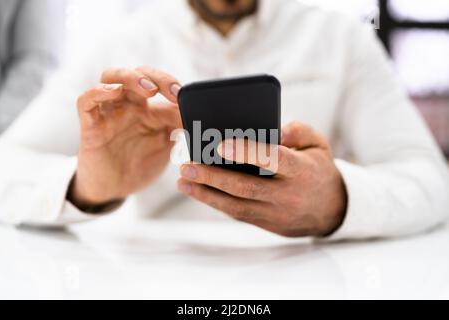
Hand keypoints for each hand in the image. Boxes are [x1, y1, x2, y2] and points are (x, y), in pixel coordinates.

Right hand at [69, 66, 181, 208]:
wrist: (113, 189)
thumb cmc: (139, 164)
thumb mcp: (165, 146)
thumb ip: (179, 130)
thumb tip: (201, 118)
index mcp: (147, 109)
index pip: (160, 86)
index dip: (174, 87)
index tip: (189, 97)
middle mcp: (127, 105)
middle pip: (137, 74)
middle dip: (157, 77)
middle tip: (173, 91)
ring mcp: (108, 113)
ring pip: (110, 78)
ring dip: (130, 77)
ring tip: (148, 88)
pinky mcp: (90, 125)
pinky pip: (86, 101)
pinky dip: (98, 92)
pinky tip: (114, 92)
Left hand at [178, 122, 347, 236]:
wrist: (331, 210)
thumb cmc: (318, 169)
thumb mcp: (319, 145)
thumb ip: (299, 132)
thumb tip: (276, 130)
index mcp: (301, 171)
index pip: (273, 160)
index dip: (247, 152)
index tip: (221, 145)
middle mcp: (288, 195)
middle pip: (246, 187)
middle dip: (214, 178)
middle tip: (187, 167)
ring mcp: (276, 213)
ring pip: (237, 206)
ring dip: (207, 195)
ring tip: (183, 182)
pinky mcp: (266, 224)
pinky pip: (238, 214)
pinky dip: (216, 203)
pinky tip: (198, 191)